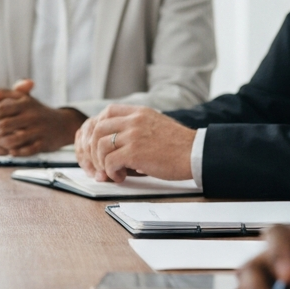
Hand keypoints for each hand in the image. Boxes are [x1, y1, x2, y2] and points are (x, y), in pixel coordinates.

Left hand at [0, 79, 84, 155]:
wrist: (63, 124)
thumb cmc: (37, 111)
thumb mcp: (23, 98)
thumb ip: (3, 94)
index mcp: (25, 103)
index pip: (1, 109)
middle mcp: (32, 116)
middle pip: (5, 125)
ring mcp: (38, 130)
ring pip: (13, 140)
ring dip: (1, 143)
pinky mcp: (44, 144)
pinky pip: (26, 151)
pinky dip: (16, 152)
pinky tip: (11, 151)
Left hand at [76, 105, 194, 181]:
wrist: (196, 153)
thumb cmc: (179, 145)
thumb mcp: (156, 124)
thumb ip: (137, 127)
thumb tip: (117, 143)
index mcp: (139, 112)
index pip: (107, 112)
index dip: (98, 128)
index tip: (99, 143)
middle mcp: (133, 120)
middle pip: (97, 128)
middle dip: (93, 147)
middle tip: (99, 161)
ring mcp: (133, 135)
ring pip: (100, 145)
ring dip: (101, 161)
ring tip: (111, 171)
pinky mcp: (134, 152)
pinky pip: (109, 162)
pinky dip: (110, 172)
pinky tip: (120, 176)